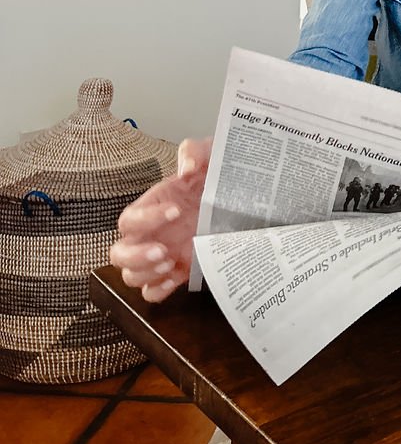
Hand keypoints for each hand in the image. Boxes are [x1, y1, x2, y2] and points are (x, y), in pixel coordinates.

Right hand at [109, 137, 210, 301]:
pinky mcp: (175, 272)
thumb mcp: (208, 156)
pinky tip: (173, 278)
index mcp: (152, 207)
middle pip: (118, 254)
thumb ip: (195, 151)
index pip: (130, 219)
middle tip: (163, 250)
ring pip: (131, 275)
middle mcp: (151, 233)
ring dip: (146, 273)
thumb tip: (187, 166)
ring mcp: (161, 255)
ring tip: (171, 262)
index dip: (146, 218)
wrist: (238, 199)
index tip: (175, 210)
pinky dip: (157, 291)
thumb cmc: (214, 177)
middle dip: (135, 256)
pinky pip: (152, 292)